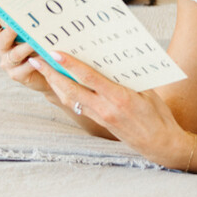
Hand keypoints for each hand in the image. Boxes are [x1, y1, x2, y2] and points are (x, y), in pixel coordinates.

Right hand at [0, 2, 50, 94]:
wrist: (50, 73)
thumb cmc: (43, 49)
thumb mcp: (37, 35)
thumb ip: (36, 24)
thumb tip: (43, 5)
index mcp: (5, 36)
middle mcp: (3, 49)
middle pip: (4, 38)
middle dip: (12, 30)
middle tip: (19, 24)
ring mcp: (8, 63)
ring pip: (16, 53)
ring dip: (28, 47)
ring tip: (38, 41)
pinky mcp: (17, 75)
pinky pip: (26, 67)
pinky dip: (36, 61)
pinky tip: (46, 56)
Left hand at [29, 51, 192, 169]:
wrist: (160, 143)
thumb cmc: (158, 115)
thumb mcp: (148, 91)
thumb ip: (128, 77)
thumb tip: (113, 61)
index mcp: (119, 98)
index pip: (89, 78)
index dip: (70, 65)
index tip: (55, 53)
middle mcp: (105, 109)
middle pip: (70, 90)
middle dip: (51, 74)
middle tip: (36, 59)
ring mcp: (100, 118)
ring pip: (70, 100)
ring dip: (54, 84)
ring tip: (43, 69)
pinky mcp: (99, 123)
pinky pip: (77, 107)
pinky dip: (66, 95)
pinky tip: (60, 86)